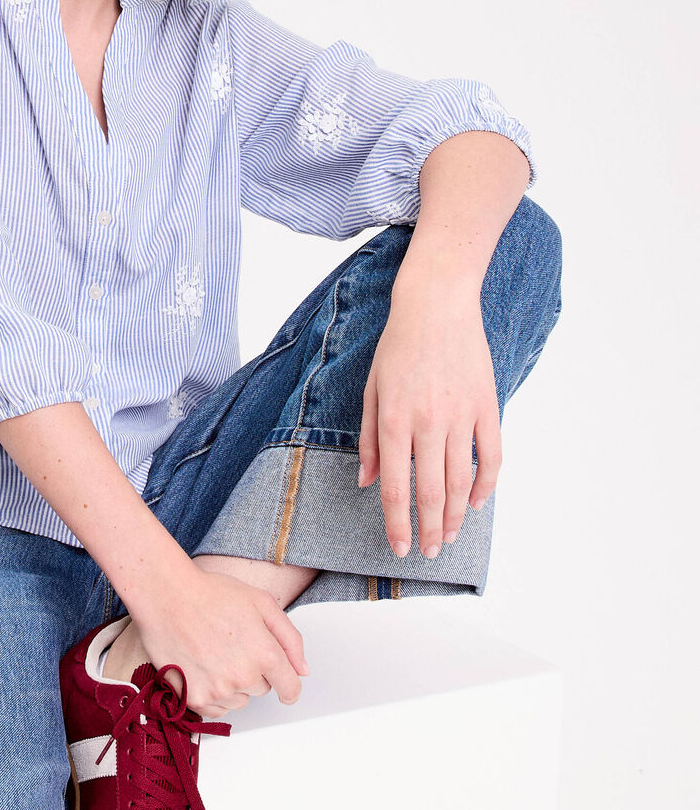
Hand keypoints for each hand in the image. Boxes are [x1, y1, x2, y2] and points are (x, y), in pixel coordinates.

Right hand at [131, 564, 308, 717]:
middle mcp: (243, 676)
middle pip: (261, 689)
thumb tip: (303, 669)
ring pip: (238, 700)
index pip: (290, 688)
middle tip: (231, 643)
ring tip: (212, 652)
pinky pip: (215, 709)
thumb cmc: (210, 593)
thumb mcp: (261, 602)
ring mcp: (217, 690)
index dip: (288, 682)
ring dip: (232, 684)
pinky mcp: (194, 698)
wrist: (166, 595)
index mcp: (265, 653)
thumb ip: (290, 638)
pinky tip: (202, 667)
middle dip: (252, 670)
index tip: (282, 681)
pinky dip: (212, 694)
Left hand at [357, 281, 500, 558]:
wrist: (437, 305)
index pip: (395, 487)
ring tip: (450, 536)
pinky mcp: (487, 406)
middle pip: (432, 493)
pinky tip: (477, 502)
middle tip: (428, 553)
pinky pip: (492, 457)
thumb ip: (368, 438)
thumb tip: (366, 482)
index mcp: (394, 420)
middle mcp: (428, 423)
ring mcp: (462, 416)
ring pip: (462, 481)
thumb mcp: (371, 389)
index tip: (400, 547)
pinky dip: (486, 485)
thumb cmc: (397, 346)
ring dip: (456, 516)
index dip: (398, 523)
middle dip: (429, 529)